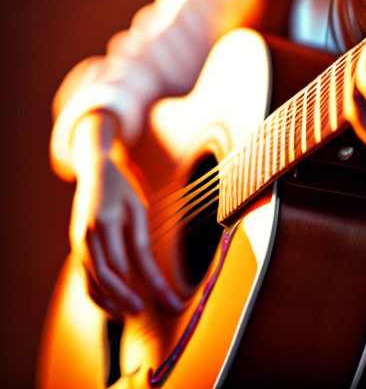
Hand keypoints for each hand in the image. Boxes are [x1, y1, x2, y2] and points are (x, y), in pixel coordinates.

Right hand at [69, 123, 182, 317]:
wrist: (93, 171)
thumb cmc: (122, 189)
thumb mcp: (139, 208)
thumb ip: (141, 241)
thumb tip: (151, 277)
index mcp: (107, 221)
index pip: (130, 262)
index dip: (151, 286)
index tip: (169, 303)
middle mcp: (87, 235)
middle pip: (105, 277)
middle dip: (125, 299)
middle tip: (142, 312)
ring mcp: (78, 243)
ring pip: (92, 282)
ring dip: (110, 302)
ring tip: (130, 313)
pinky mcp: (75, 248)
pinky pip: (85, 278)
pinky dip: (98, 295)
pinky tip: (114, 304)